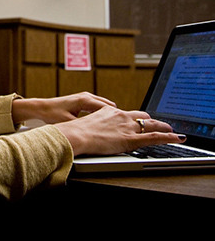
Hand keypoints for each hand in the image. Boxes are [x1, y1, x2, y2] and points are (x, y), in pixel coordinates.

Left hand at [12, 92, 115, 124]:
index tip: (122, 126)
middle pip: (107, 105)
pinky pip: (97, 106)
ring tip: (116, 126)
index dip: (115, 117)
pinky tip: (105, 123)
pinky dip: (102, 113)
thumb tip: (94, 133)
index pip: (106, 108)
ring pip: (103, 105)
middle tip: (122, 127)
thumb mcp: (69, 122)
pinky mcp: (82, 100)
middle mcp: (86, 96)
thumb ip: (83, 126)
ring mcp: (85, 97)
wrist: (42, 107)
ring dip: (109, 114)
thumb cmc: (53, 114)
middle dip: (114, 116)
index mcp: (85, 100)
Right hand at [55, 106, 185, 155]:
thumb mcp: (85, 124)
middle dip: (150, 121)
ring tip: (170, 131)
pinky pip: (154, 136)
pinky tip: (176, 137)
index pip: (126, 113)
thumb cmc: (75, 132)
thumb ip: (93, 125)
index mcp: (108, 111)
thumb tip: (90, 131)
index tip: (139, 121)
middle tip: (158, 125)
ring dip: (162, 127)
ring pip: (150, 124)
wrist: (75, 135)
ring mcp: (126, 126)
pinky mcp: (131, 139)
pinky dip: (167, 137)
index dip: (134, 118)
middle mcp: (120, 115)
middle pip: (141, 116)